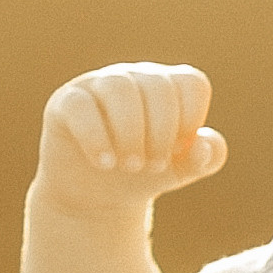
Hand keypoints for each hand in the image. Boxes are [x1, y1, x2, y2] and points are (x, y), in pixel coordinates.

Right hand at [37, 63, 225, 214]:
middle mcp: (134, 78)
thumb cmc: (144, 172)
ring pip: (119, 87)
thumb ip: (206, 158)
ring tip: (131, 166)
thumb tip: (201, 144)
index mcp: (167, 87)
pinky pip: (80, 106)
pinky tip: (104, 163)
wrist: (96, 195)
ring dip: (130, 132)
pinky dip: (96, 137)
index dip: (191, 119)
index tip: (180, 150)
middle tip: (155, 166)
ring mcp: (98, 85)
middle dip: (161, 132)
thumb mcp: (181, 171)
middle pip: (157, 85)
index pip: (191, 83)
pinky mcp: (66, 102)